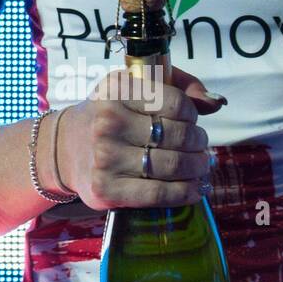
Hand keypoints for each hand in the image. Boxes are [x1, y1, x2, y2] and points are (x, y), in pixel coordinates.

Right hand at [55, 65, 224, 210]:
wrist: (66, 148)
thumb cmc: (111, 115)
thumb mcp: (135, 88)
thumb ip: (179, 87)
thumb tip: (217, 103)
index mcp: (116, 89)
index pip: (176, 103)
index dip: (192, 115)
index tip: (190, 121)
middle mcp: (107, 121)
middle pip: (179, 136)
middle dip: (199, 143)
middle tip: (200, 146)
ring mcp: (105, 157)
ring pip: (173, 165)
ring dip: (197, 168)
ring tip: (200, 165)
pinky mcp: (107, 189)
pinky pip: (160, 194)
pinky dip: (185, 192)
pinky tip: (193, 189)